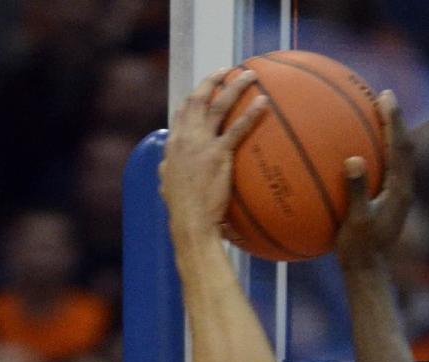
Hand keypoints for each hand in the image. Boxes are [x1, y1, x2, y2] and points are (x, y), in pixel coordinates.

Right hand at [160, 68, 267, 243]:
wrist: (190, 224)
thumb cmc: (182, 213)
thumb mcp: (167, 187)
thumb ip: (167, 173)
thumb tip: (164, 170)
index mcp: (173, 144)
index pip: (182, 111)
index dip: (194, 97)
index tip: (206, 88)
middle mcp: (185, 137)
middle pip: (198, 99)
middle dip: (212, 80)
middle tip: (226, 70)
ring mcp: (201, 144)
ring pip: (218, 105)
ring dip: (234, 86)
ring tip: (249, 74)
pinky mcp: (218, 154)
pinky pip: (238, 128)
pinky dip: (251, 113)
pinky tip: (264, 103)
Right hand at [337, 92, 414, 270]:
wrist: (367, 272)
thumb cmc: (360, 250)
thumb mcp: (356, 222)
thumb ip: (357, 191)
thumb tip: (354, 160)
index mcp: (400, 191)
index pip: (402, 147)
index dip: (395, 120)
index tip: (386, 97)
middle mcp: (402, 189)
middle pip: (403, 146)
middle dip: (394, 120)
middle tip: (383, 95)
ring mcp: (396, 195)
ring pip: (395, 156)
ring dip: (387, 132)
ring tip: (373, 110)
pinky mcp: (387, 201)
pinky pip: (382, 168)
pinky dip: (373, 150)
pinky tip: (354, 143)